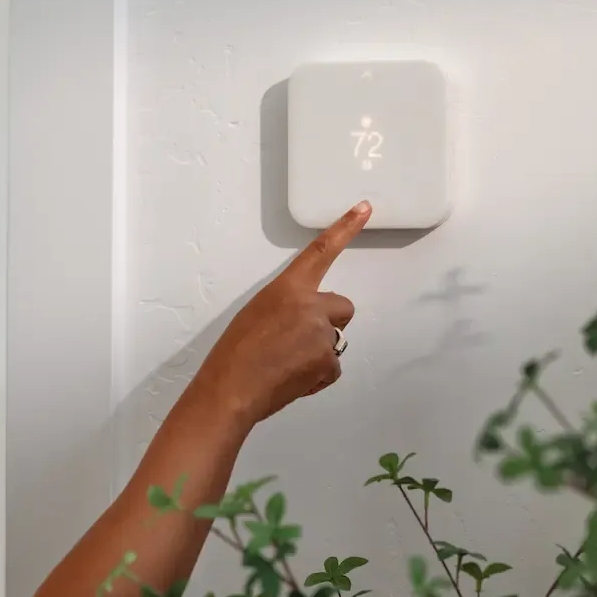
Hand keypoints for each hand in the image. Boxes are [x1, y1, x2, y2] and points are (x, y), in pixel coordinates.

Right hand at [192, 200, 371, 428]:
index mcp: (288, 288)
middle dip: (330, 321)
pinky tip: (292, 378)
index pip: (321, 251)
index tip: (364, 209)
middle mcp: (310, 306)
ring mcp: (322, 335)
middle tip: (302, 339)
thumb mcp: (257, 313)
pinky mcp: (328, 363)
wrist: (232, 388)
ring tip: (286, 363)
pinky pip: (332, 367)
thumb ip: (287, 307)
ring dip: (318, 351)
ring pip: (334, 341)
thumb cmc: (234, 351)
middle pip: (343, 307)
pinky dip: (317, 374)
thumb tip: (303, 321)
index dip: (345, 228)